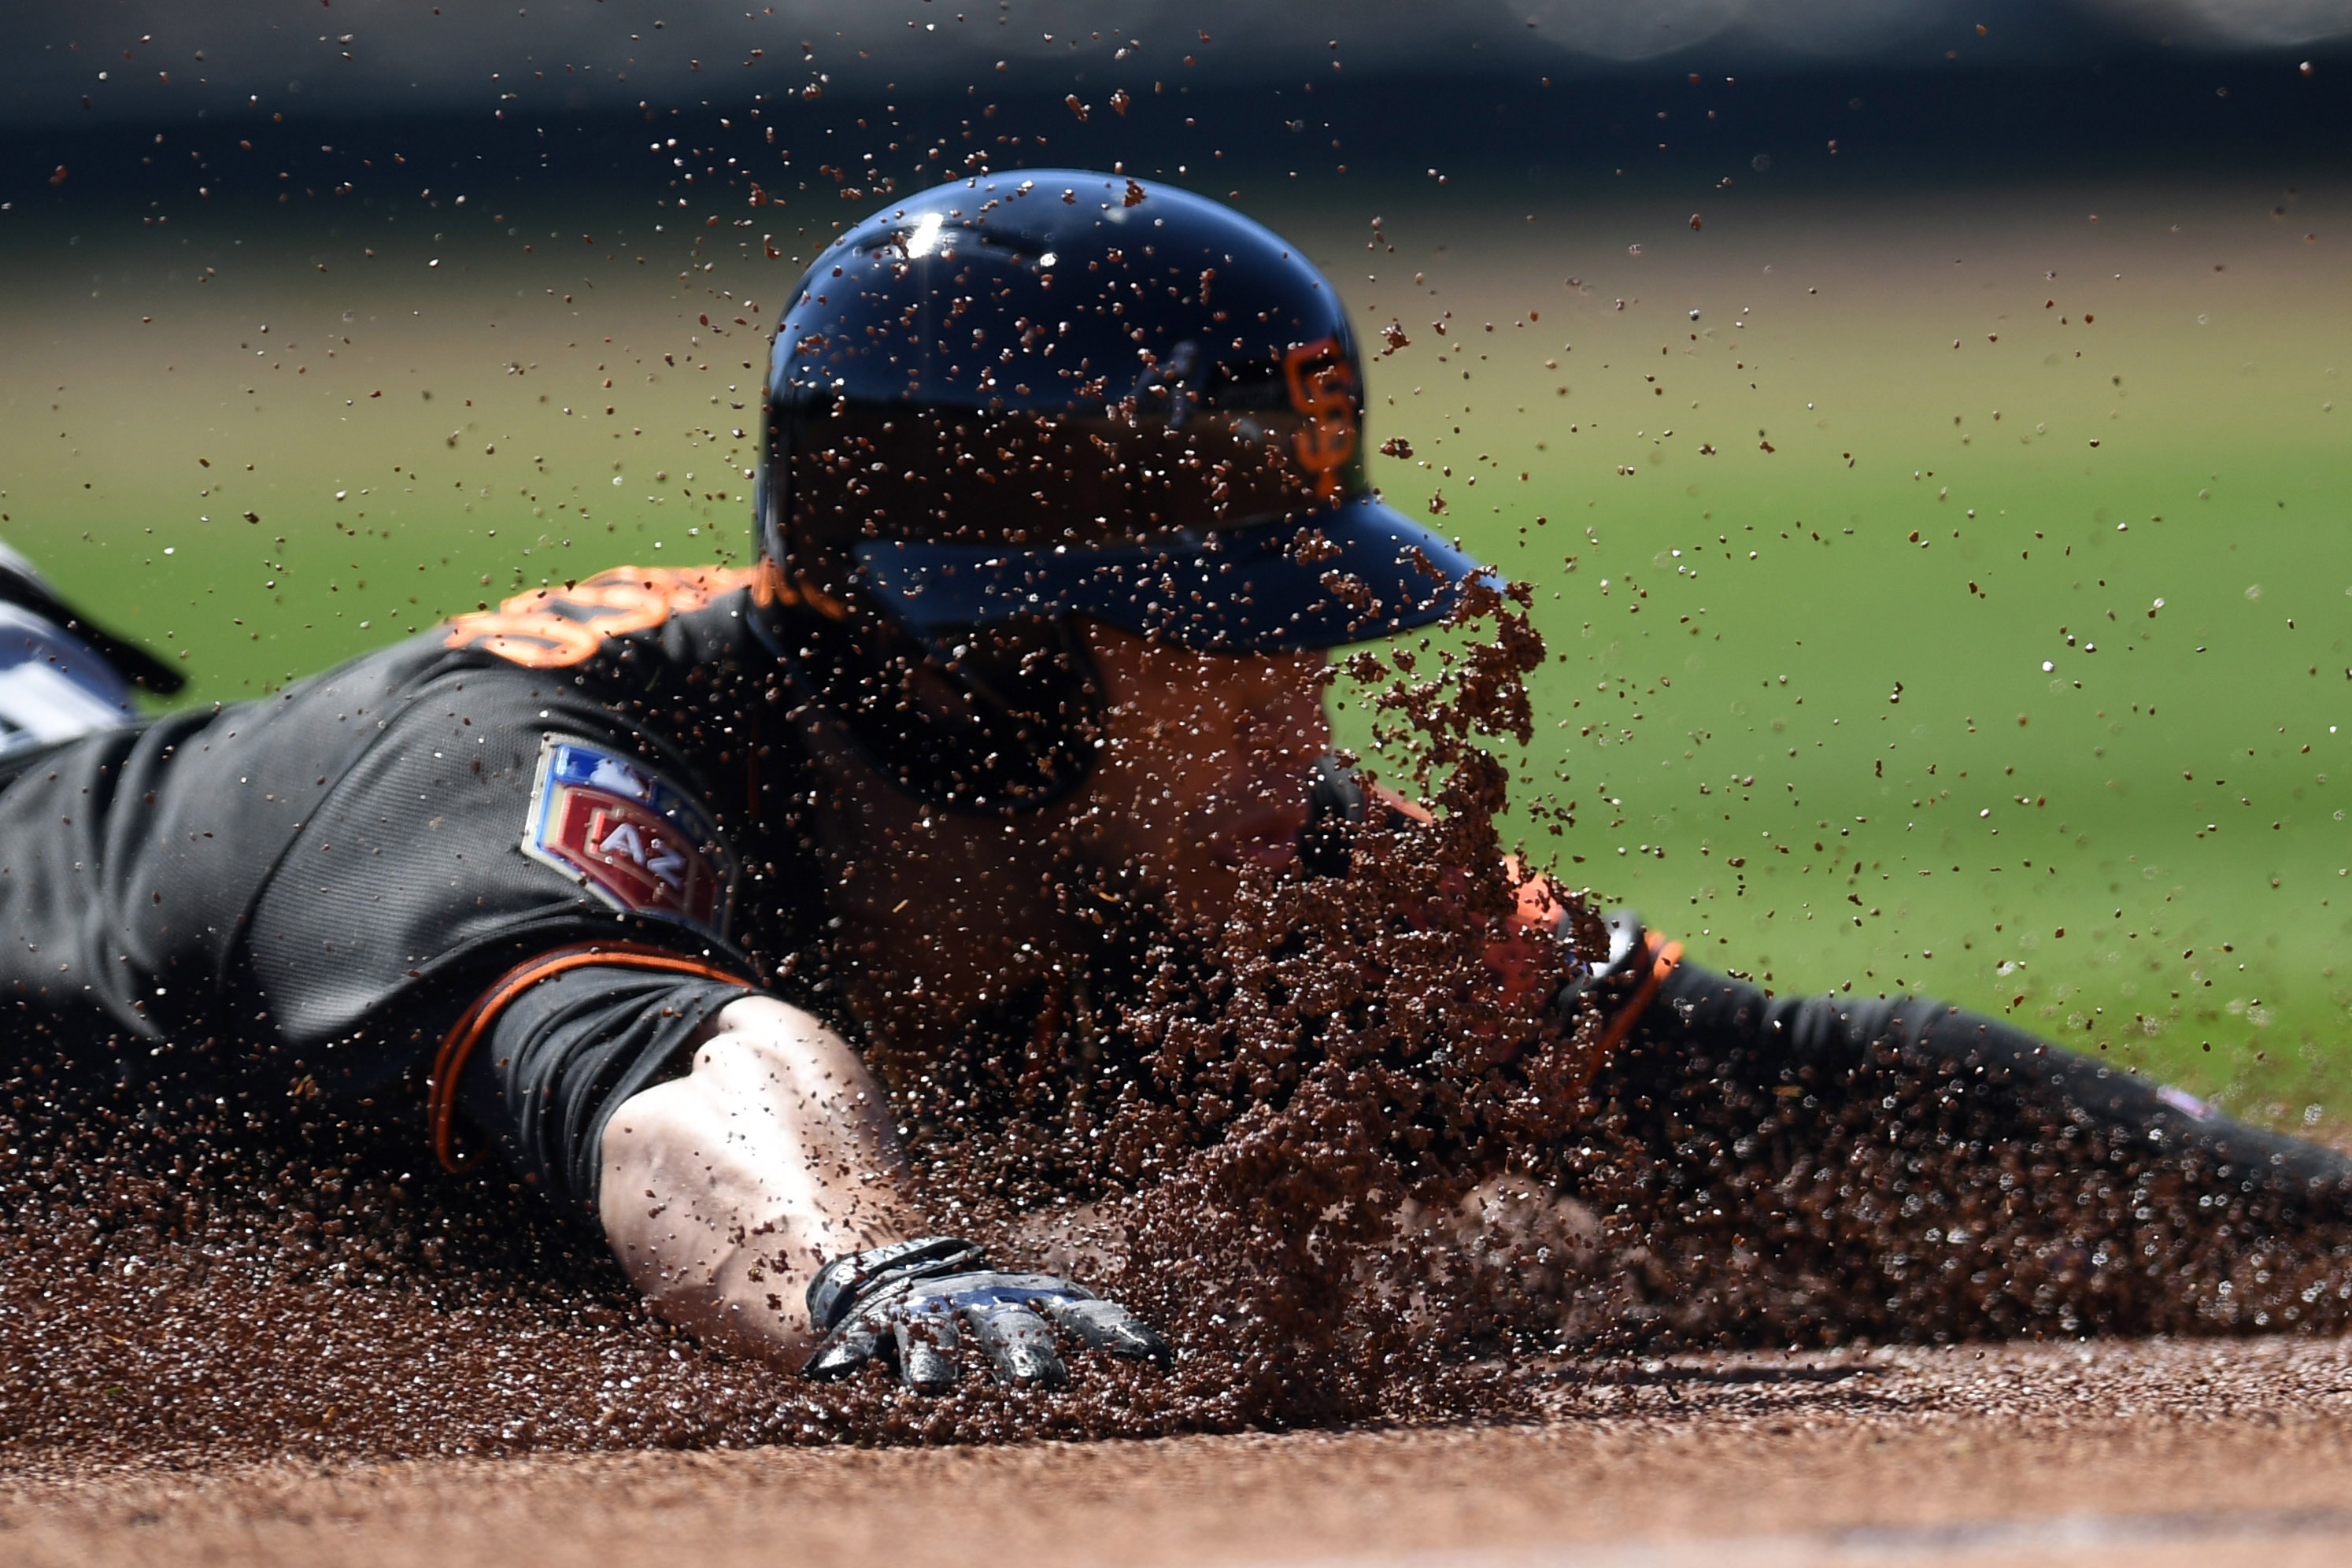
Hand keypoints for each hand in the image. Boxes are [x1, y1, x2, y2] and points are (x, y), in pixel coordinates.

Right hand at [801, 1236, 1171, 1392]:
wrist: (896, 1264)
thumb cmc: (983, 1309)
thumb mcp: (1032, 1310)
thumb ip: (1085, 1329)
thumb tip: (1170, 1362)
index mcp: (1028, 1298)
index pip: (1083, 1313)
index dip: (1116, 1333)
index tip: (1157, 1360)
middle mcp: (981, 1304)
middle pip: (1007, 1332)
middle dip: (1025, 1358)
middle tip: (1042, 1387)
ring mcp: (924, 1312)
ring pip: (929, 1339)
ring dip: (930, 1362)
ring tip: (927, 1389)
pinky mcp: (871, 1324)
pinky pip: (855, 1342)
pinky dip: (843, 1357)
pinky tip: (830, 1378)